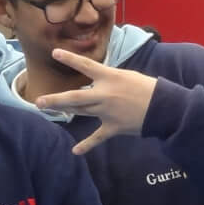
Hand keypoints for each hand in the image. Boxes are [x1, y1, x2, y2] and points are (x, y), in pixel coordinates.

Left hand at [38, 49, 159, 154]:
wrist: (164, 107)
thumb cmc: (148, 88)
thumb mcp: (128, 76)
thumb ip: (110, 80)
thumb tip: (97, 86)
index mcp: (110, 77)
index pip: (86, 66)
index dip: (70, 58)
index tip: (55, 52)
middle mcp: (105, 94)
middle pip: (75, 97)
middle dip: (56, 100)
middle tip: (39, 102)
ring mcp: (107, 112)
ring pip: (81, 112)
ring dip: (64, 111)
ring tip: (48, 110)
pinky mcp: (113, 127)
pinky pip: (97, 137)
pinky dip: (86, 145)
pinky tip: (75, 151)